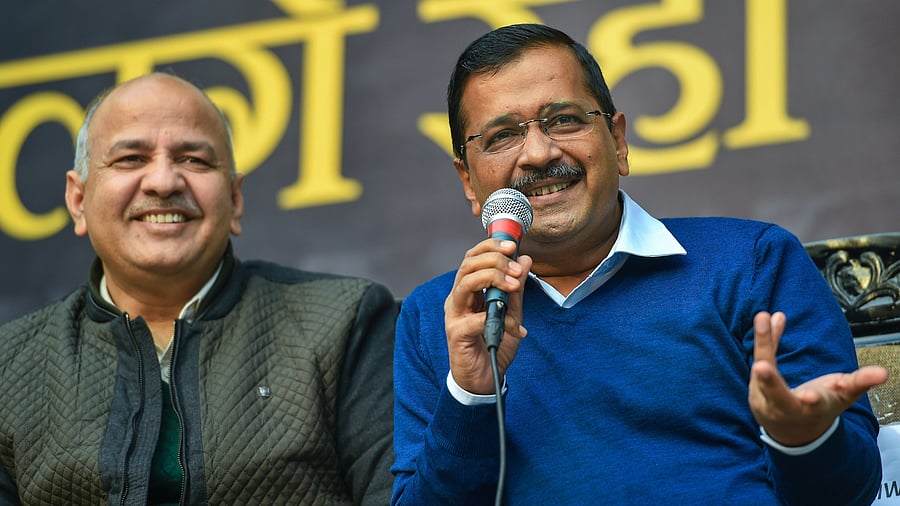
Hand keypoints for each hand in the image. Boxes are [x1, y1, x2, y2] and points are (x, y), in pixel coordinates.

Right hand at [443, 238, 531, 393]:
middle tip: (517, 269)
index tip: (513, 246)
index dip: (491, 246)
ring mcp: (454, 315)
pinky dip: (496, 318)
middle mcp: (458, 299)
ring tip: (513, 286)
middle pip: (468, 264)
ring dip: (493, 278)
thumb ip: (516, 289)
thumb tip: (525, 260)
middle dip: (495, 260)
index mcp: (469, 291)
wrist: (484, 380)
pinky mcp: (456, 333)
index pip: (473, 257)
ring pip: (466, 282)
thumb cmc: (494, 345)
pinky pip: (474, 318)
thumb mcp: (512, 313)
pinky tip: (513, 327)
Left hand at [748, 311, 888, 445]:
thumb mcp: (842, 397)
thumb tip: (883, 373)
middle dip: (770, 382)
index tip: (811, 396)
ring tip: (764, 319)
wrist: (794, 431)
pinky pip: (762, 358)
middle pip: (777, 394)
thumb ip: (860, 383)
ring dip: (763, 343)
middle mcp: (785, 407)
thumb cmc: (821, 409)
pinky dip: (766, 338)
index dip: (813, 401)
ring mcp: (766, 398)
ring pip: (763, 371)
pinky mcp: (755, 386)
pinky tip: (770, 318)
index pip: (812, 407)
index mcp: (812, 411)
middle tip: (761, 367)